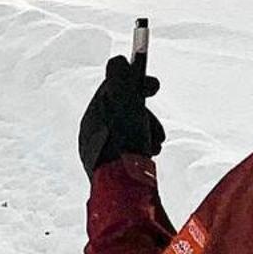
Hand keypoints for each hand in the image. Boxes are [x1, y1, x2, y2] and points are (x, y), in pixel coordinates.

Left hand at [79, 56, 165, 174]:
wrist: (125, 194)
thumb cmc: (125, 146)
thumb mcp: (125, 105)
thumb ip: (122, 80)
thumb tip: (118, 60)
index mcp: (92, 120)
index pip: (113, 92)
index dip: (135, 83)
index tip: (155, 86)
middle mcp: (93, 139)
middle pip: (123, 114)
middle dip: (146, 114)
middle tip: (160, 129)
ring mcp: (102, 158)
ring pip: (130, 134)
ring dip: (149, 133)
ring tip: (156, 145)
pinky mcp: (113, 175)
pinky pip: (131, 153)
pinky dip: (144, 150)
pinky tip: (150, 156)